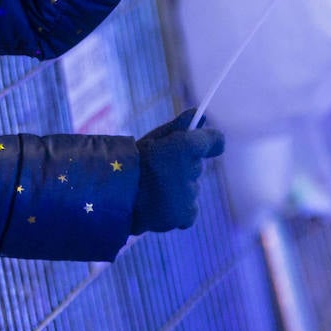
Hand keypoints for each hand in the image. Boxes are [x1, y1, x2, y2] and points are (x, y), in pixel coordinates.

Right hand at [130, 108, 224, 234]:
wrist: (115, 195)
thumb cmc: (133, 161)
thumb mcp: (154, 137)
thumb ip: (180, 126)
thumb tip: (199, 114)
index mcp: (185, 146)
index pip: (216, 140)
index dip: (211, 140)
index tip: (208, 142)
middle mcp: (192, 170)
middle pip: (196, 166)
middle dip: (183, 166)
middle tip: (160, 168)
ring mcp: (189, 196)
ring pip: (191, 189)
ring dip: (178, 189)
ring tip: (153, 189)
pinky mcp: (185, 216)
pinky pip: (189, 210)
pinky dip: (178, 209)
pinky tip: (159, 205)